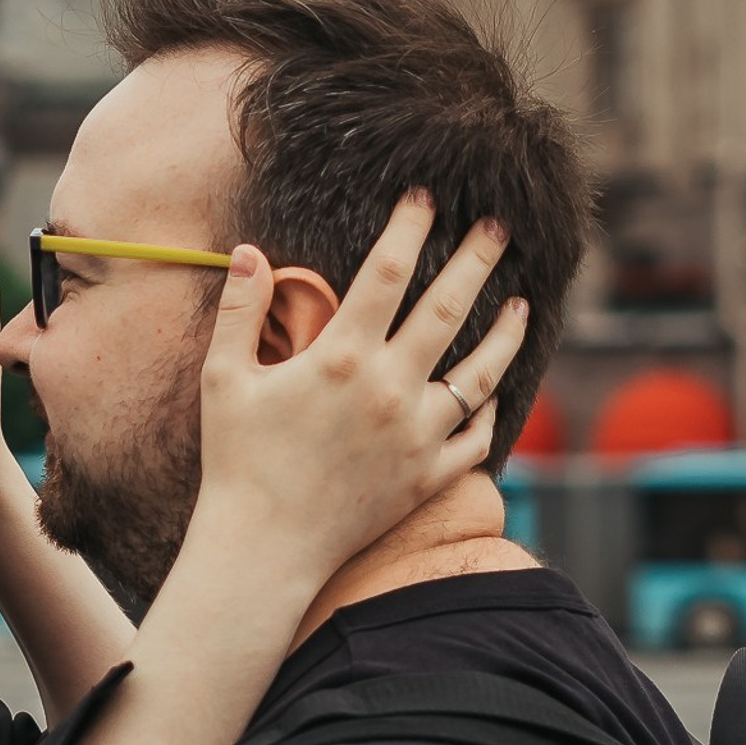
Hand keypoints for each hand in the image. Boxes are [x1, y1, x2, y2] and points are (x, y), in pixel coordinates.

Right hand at [195, 195, 524, 583]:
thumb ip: (240, 311)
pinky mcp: (429, 476)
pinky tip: (493, 387)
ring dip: (506, 332)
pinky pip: (476, 435)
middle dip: (478, 259)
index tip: (425, 197)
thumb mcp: (224, 378)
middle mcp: (390, 389)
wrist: (264, 547)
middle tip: (500, 228)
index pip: (387, 272)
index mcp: (341, 356)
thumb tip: (251, 252)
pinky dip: (490, 409)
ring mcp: (418, 434)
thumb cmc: (237, 460)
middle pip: (448, 308)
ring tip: (521, 303)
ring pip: (481, 372)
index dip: (409, 227)